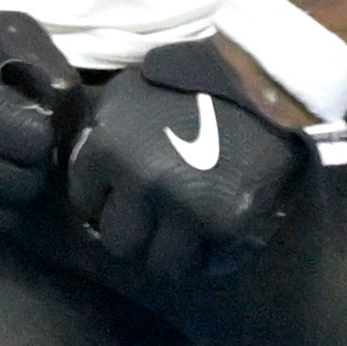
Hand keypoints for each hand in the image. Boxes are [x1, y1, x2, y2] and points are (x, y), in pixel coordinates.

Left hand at [66, 36, 307, 282]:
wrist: (262, 81)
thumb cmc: (190, 82)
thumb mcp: (130, 92)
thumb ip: (103, 131)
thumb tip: (88, 172)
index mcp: (109, 144)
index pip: (85, 200)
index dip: (106, 198)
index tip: (125, 192)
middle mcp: (142, 180)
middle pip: (119, 241)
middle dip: (136, 231)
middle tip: (157, 214)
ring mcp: (185, 207)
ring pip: (163, 264)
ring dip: (174, 250)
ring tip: (189, 226)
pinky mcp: (228, 225)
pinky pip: (208, 264)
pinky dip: (212, 254)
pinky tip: (217, 228)